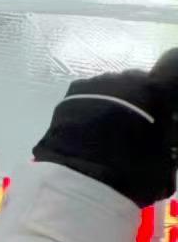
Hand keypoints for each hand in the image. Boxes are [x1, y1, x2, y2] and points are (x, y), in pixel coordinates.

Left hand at [33, 49, 177, 208]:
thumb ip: (168, 141)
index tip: (168, 105)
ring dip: (116, 101)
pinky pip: (91, 92)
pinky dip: (94, 105)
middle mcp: (126, 78)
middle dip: (141, 98)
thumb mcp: (165, 161)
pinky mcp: (73, 90)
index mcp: (155, 91)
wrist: (85, 173)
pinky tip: (92, 126)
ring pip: (113, 86)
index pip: (171, 69)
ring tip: (112, 128)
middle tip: (139, 125)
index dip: (169, 88)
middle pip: (138, 80)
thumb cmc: (135, 169)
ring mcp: (97, 81)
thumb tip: (165, 135)